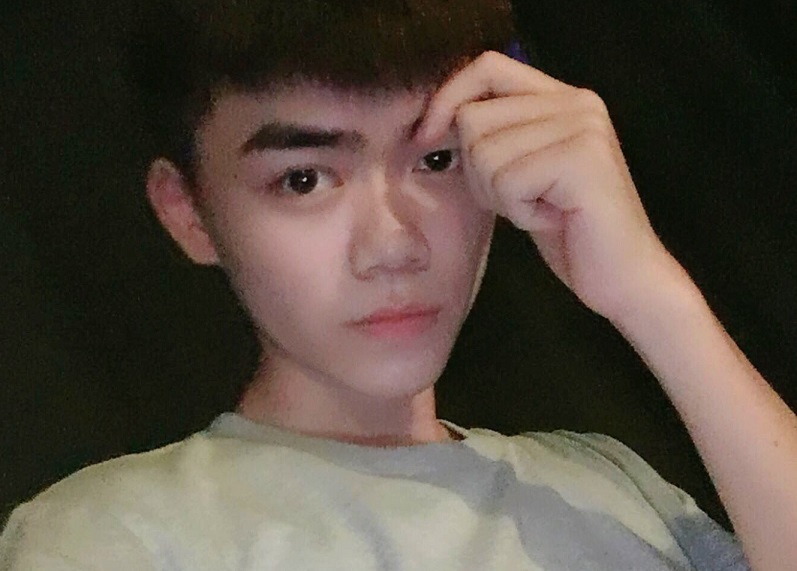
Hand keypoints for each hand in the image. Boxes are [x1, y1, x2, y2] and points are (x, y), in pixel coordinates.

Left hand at [417, 51, 681, 321]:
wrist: (624, 278)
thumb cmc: (569, 231)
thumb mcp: (522, 171)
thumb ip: (495, 136)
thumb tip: (435, 120)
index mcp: (563, 99)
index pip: (488, 68)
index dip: (447, 98)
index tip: (427, 138)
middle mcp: (577, 102)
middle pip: (474, 118)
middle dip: (479, 172)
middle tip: (523, 198)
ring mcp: (583, 127)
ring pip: (484, 153)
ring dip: (501, 197)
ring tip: (543, 208)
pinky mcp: (582, 158)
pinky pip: (506, 181)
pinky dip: (519, 213)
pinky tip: (554, 219)